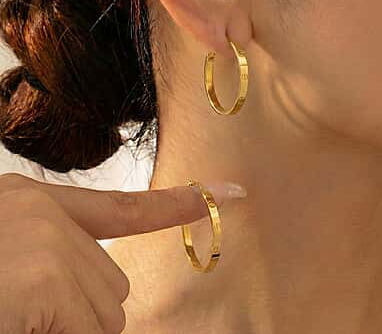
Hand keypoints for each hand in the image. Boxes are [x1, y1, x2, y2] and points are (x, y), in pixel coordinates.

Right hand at [0, 173, 245, 332]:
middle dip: (83, 316)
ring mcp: (41, 239)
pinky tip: (18, 317)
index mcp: (33, 206)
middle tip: (30, 313)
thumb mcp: (15, 259)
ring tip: (17, 314)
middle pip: (113, 284)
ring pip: (106, 312)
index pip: (125, 207)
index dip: (178, 203)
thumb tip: (114, 299)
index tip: (229, 193)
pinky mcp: (39, 276)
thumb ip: (66, 267)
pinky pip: (90, 329)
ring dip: (70, 331)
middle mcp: (41, 211)